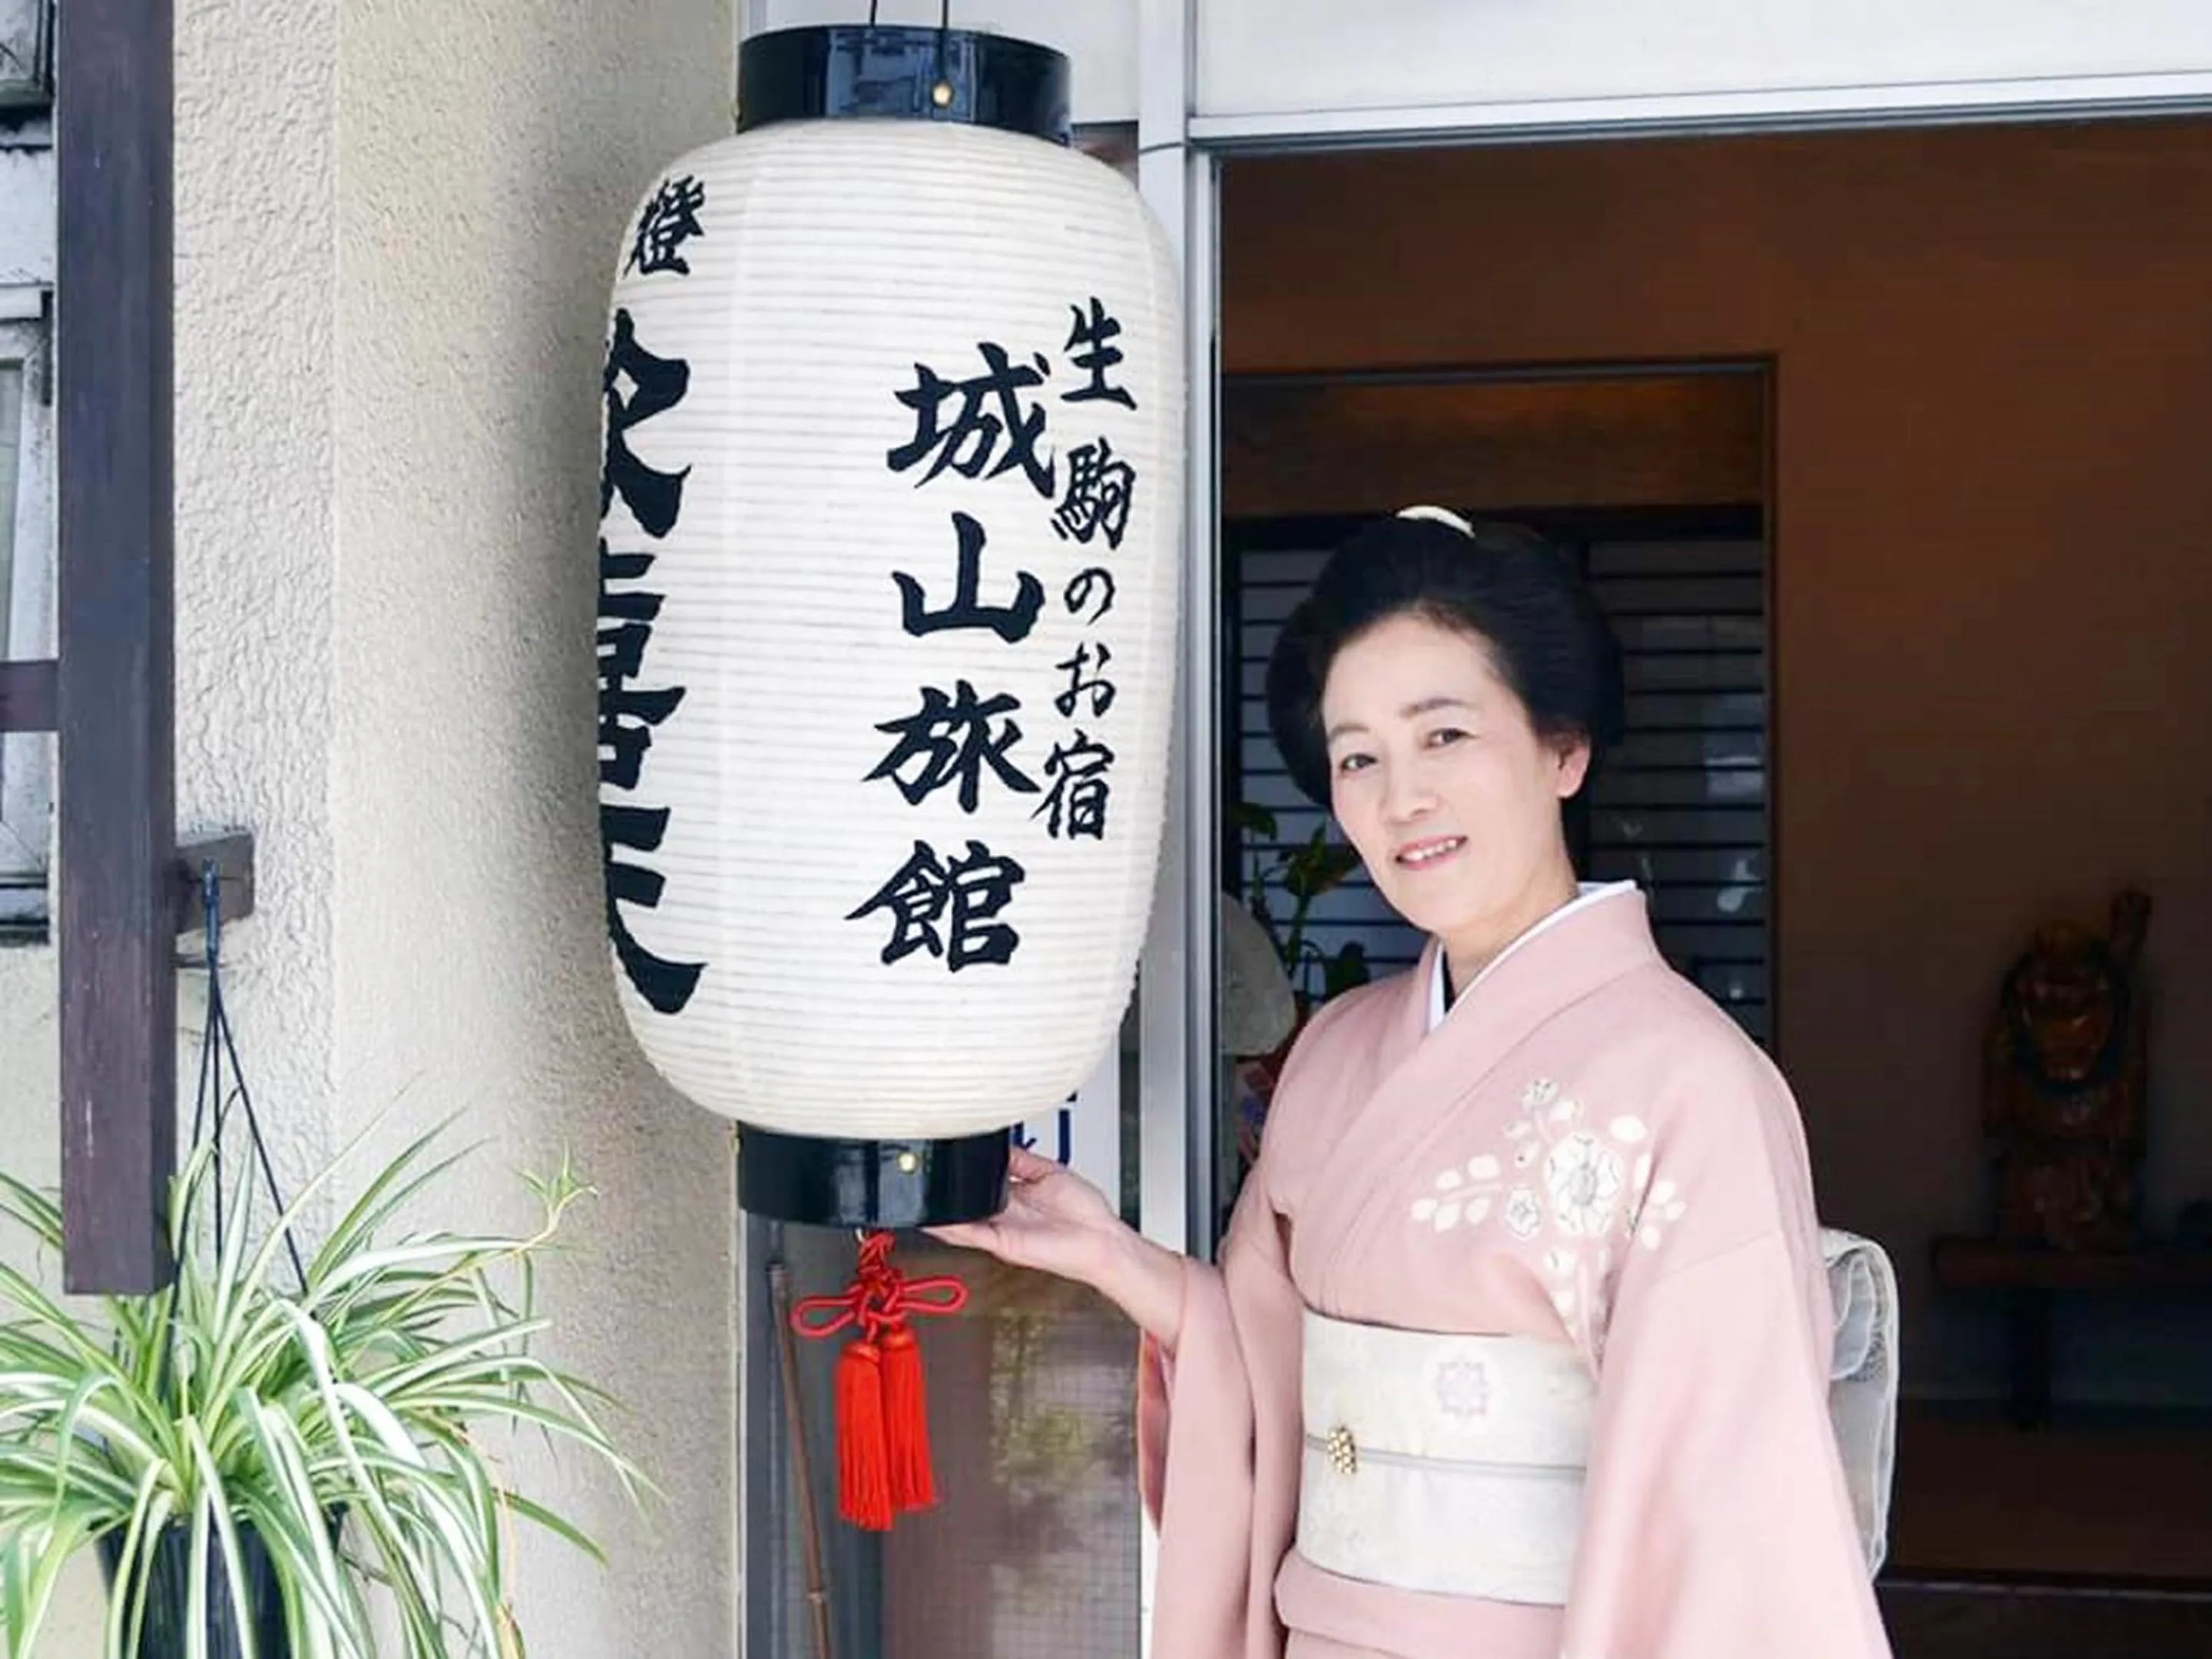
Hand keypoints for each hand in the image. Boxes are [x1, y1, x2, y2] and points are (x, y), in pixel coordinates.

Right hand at [930, 1148, 1187, 1344]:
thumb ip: (1021, 1160)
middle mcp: (1003, 1214)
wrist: (1101, 1240)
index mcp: (1013, 1197)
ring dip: (939, 1211)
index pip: (979, 1184)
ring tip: (918, 1194)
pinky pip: (970, 1234)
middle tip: (923, 1172)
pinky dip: (950, 1227)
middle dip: (945, 1190)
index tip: (945, 1156)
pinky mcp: (1002, 1242)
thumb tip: (999, 1146)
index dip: (962, 1173)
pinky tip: (934, 1217)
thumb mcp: (1049, 1172)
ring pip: (959, 1221)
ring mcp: (1000, 1229)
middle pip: (964, 1202)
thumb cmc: (1085, 1213)